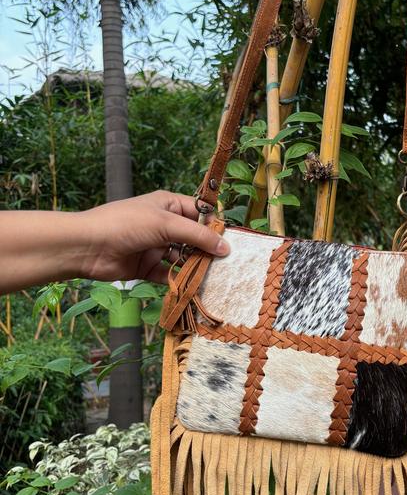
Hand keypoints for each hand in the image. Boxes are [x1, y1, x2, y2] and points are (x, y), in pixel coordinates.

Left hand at [77, 191, 229, 284]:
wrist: (87, 246)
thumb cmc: (125, 224)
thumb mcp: (166, 224)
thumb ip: (197, 236)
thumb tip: (225, 247)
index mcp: (168, 205)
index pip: (200, 214)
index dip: (215, 227)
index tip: (232, 242)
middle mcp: (163, 224)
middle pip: (193, 238)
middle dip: (208, 250)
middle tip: (228, 265)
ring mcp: (155, 246)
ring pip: (183, 258)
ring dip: (196, 268)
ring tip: (214, 279)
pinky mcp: (146, 267)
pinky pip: (169, 275)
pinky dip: (179, 282)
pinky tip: (193, 289)